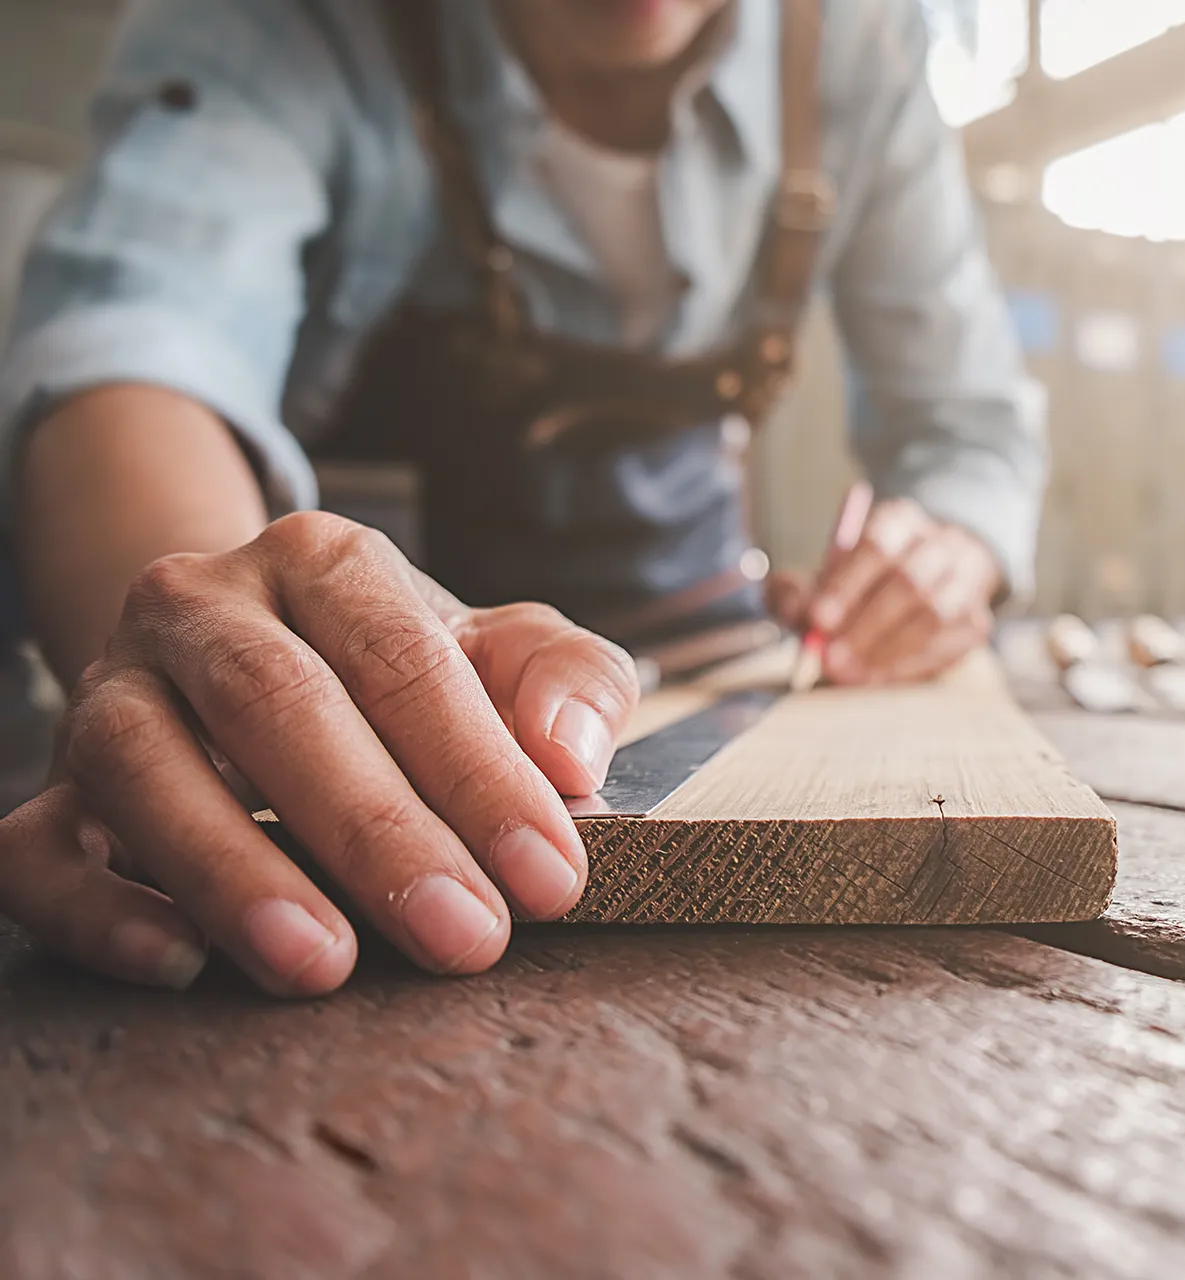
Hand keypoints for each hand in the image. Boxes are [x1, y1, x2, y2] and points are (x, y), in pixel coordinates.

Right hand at [0, 512, 640, 996]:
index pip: (404, 659)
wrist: (256, 663)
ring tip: (324, 964)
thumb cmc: (409, 673)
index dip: (480, 773)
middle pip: (277, 703)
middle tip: (465, 936)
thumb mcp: (507, 653)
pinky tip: (179, 962)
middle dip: (378, 832)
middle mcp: (201, 607)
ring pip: (144, 766)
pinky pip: (34, 848)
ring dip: (234, 871)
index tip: (549, 879)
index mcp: (322, 561)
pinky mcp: (49, 792)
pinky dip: (97, 910)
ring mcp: (109, 693)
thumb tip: (570, 753)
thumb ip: (569, 680)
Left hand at [766, 499, 998, 685]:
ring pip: (935, 614)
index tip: (818, 619)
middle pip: (910, 580)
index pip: (877, 545)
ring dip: (888, 649)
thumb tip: (794, 611)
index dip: (846, 584)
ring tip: (850, 674)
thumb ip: (799, 590)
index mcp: (901, 520)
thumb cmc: (866, 581)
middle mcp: (941, 543)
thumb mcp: (824, 577)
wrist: (931, 578)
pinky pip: (948, 646)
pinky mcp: (977, 620)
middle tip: (830, 659)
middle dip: (866, 625)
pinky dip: (910, 666)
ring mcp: (967, 581)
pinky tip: (877, 678)